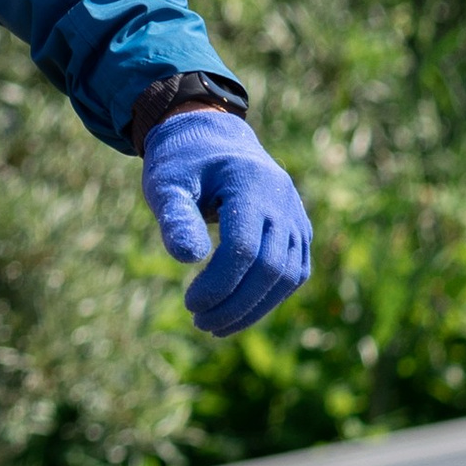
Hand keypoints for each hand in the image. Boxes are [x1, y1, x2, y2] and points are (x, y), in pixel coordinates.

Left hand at [141, 111, 312, 337]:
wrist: (213, 139)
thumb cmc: (183, 164)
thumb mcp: (166, 184)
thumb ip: (175, 217)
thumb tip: (188, 258)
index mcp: (251, 183)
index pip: (244, 248)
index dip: (219, 284)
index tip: (189, 304)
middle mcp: (283, 200)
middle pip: (271, 268)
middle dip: (235, 304)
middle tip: (199, 322)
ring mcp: (296, 215)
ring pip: (289, 276)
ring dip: (254, 308)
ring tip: (214, 325)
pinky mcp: (299, 230)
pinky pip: (294, 272)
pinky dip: (268, 297)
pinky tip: (237, 311)